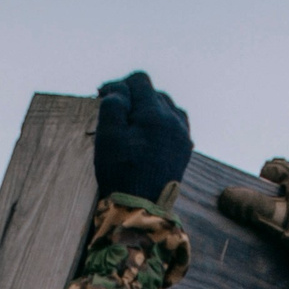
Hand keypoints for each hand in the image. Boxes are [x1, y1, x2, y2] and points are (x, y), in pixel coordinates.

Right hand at [94, 71, 190, 203]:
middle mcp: (174, 120)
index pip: (139, 80)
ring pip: (166, 106)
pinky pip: (175, 123)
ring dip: (148, 108)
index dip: (119, 84)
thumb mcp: (108, 135)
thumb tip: (119, 89)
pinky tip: (149, 133)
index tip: (104, 97)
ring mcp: (182, 135)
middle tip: (116, 112)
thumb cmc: (120, 171)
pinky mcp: (184, 148)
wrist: (141, 207)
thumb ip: (113, 104)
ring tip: (132, 123)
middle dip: (133, 97)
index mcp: (154, 114)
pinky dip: (161, 121)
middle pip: (153, 92)